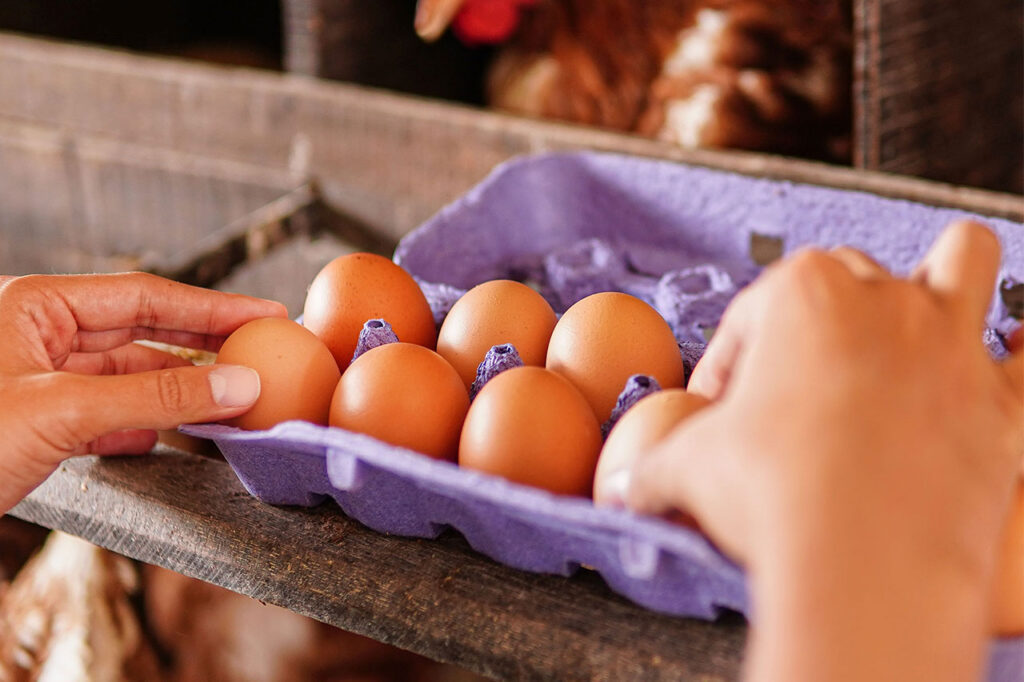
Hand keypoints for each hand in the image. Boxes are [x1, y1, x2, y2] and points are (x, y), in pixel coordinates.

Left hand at [0, 273, 286, 513]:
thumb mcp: (62, 412)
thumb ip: (157, 399)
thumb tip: (239, 385)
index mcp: (34, 306)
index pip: (143, 295)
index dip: (210, 306)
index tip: (263, 314)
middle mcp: (38, 336)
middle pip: (140, 333)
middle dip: (201, 347)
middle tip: (260, 353)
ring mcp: (38, 382)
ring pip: (126, 379)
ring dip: (175, 395)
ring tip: (228, 403)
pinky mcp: (37, 426)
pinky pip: (106, 417)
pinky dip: (140, 428)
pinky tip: (165, 439)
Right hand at [613, 221, 1023, 681]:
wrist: (864, 562)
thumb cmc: (765, 493)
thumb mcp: (685, 471)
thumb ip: (650, 468)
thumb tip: (616, 489)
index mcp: (802, 291)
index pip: (755, 311)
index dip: (731, 361)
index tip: (721, 411)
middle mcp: (884, 296)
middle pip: (853, 273)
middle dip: (825, 318)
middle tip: (802, 385)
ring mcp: (955, 342)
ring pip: (968, 255)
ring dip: (946, 276)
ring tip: (920, 319)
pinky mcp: (1007, 402)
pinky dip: (1017, 363)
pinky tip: (994, 382)